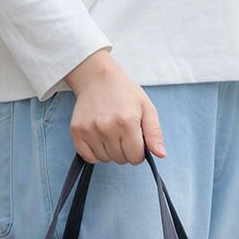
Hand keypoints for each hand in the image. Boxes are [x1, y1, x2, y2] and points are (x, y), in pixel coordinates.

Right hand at [65, 50, 164, 164]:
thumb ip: (154, 134)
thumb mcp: (147, 109)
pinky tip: (100, 138)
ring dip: (111, 152)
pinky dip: (95, 153)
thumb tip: (160, 155)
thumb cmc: (125, 94)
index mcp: (127, 122)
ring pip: (105, 159)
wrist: (97, 79)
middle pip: (121, 159)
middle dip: (125, 151)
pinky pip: (88, 157)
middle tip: (123, 134)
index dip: (138, 152)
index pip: (135, 157)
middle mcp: (107, 127)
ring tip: (111, 133)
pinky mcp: (77, 131)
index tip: (136, 140)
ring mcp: (90, 130)